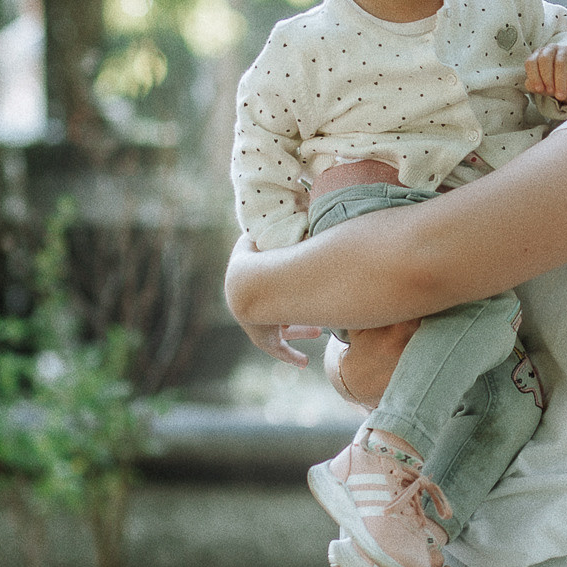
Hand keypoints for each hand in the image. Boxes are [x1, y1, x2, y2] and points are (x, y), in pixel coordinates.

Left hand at [228, 230, 318, 364]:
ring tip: (318, 331)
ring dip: (299, 329)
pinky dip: (290, 355)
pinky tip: (303, 362)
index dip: (288, 277)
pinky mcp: (263, 338)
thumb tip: (307, 204)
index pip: (272, 277)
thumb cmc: (266, 256)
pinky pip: (278, 350)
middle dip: (296, 304)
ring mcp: (259, 320)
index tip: (302, 276)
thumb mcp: (282, 234)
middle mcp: (256, 299)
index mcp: (257, 276)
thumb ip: (293, 224)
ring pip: (280, 328)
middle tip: (313, 301)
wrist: (248, 285)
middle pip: (277, 304)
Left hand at [524, 43, 566, 104]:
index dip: (534, 76)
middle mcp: (551, 48)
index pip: (531, 61)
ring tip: (561, 95)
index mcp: (538, 54)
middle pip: (545, 59)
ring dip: (560, 81)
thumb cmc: (555, 84)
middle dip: (547, 78)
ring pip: (561, 62)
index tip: (539, 89)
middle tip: (551, 92)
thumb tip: (530, 84)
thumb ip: (534, 85)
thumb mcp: (543, 86)